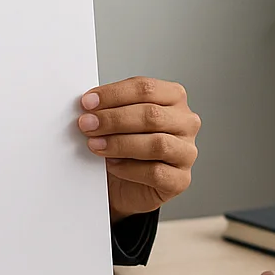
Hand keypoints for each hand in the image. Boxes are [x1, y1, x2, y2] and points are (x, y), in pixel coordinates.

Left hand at [78, 77, 198, 220]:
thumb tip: (88, 105)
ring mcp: (187, 152)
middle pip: (152, 114)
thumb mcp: (117, 121)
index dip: (114, 94)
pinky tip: (113, 165)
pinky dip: (130, 168)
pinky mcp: (180, 179)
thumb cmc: (124, 148)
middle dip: (114, 119)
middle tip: (87, 124)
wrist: (125, 186)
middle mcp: (185, 122)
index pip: (146, 88)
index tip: (88, 102)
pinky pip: (156, 172)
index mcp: (173, 98)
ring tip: (96, 145)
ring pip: (157, 143)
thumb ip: (108, 108)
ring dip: (120, 143)